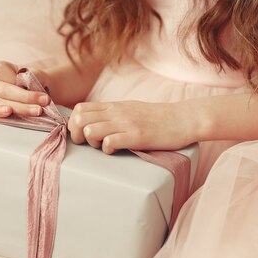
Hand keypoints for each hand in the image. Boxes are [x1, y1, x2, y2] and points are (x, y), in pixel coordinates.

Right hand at [0, 61, 51, 117]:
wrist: (37, 94)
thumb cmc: (33, 82)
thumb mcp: (37, 74)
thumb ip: (34, 75)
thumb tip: (24, 80)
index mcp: (0, 68)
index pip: (2, 72)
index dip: (17, 79)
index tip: (36, 87)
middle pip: (4, 90)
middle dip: (25, 97)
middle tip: (45, 101)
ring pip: (2, 103)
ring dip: (22, 108)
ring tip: (38, 110)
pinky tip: (8, 112)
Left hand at [67, 101, 195, 153]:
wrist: (183, 119)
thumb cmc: (157, 119)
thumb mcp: (131, 110)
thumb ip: (112, 115)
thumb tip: (92, 122)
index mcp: (113, 106)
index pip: (79, 109)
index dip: (74, 125)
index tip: (83, 136)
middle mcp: (116, 113)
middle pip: (79, 120)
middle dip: (78, 136)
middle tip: (89, 145)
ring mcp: (126, 124)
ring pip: (91, 130)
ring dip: (92, 143)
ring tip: (104, 147)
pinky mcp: (137, 136)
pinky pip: (109, 142)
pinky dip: (108, 149)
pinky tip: (117, 150)